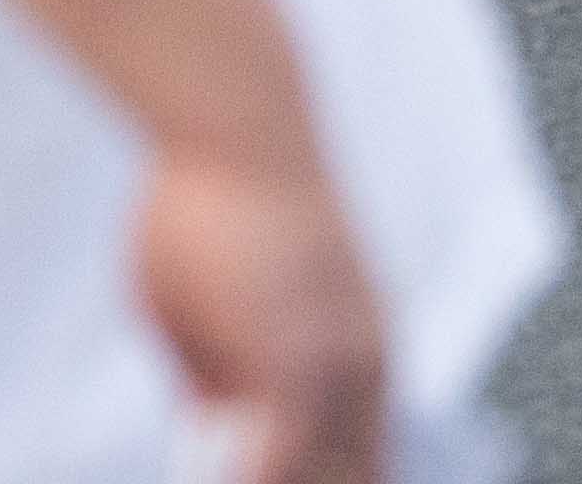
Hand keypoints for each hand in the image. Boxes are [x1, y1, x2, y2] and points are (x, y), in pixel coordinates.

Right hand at [132, 138, 391, 483]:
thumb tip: (213, 426)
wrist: (237, 130)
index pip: (368, 470)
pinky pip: (278, 468)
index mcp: (364, 361)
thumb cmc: (220, 213)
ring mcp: (335, 371)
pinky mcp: (293, 362)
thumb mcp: (227, 316)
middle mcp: (365, 373)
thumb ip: (228, 378)